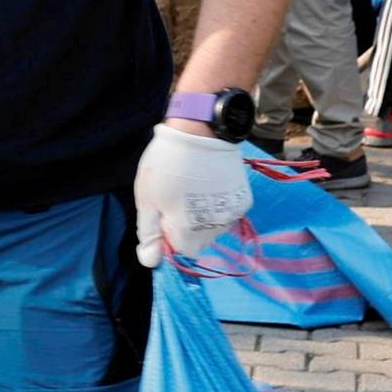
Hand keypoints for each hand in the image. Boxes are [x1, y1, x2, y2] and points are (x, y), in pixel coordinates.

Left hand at [133, 122, 252, 268]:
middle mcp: (215, 227)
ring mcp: (232, 214)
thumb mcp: (147, 198)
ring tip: (194, 188)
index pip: (181, 251)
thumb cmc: (167, 163)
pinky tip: (210, 185)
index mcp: (188, 230)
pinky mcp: (244, 200)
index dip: (170, 234)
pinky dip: (218, 205)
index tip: (165, 212)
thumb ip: (150, 233)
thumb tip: (150, 262)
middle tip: (178, 198)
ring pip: (214, 228)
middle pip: (198, 241)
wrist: (202, 130)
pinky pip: (228, 213)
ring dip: (203, 217)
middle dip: (187, 227)